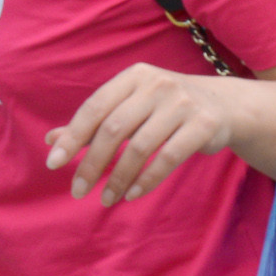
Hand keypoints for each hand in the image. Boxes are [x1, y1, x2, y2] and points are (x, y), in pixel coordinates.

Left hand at [45, 63, 232, 206]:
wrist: (224, 105)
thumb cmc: (165, 107)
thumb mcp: (130, 105)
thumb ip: (94, 122)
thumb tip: (51, 141)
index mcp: (133, 76)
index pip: (95, 107)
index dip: (72, 136)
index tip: (54, 163)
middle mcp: (156, 85)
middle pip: (114, 129)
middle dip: (92, 163)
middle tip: (78, 190)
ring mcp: (182, 103)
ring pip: (140, 147)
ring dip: (119, 177)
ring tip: (106, 198)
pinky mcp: (203, 124)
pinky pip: (169, 157)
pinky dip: (147, 179)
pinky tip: (133, 194)